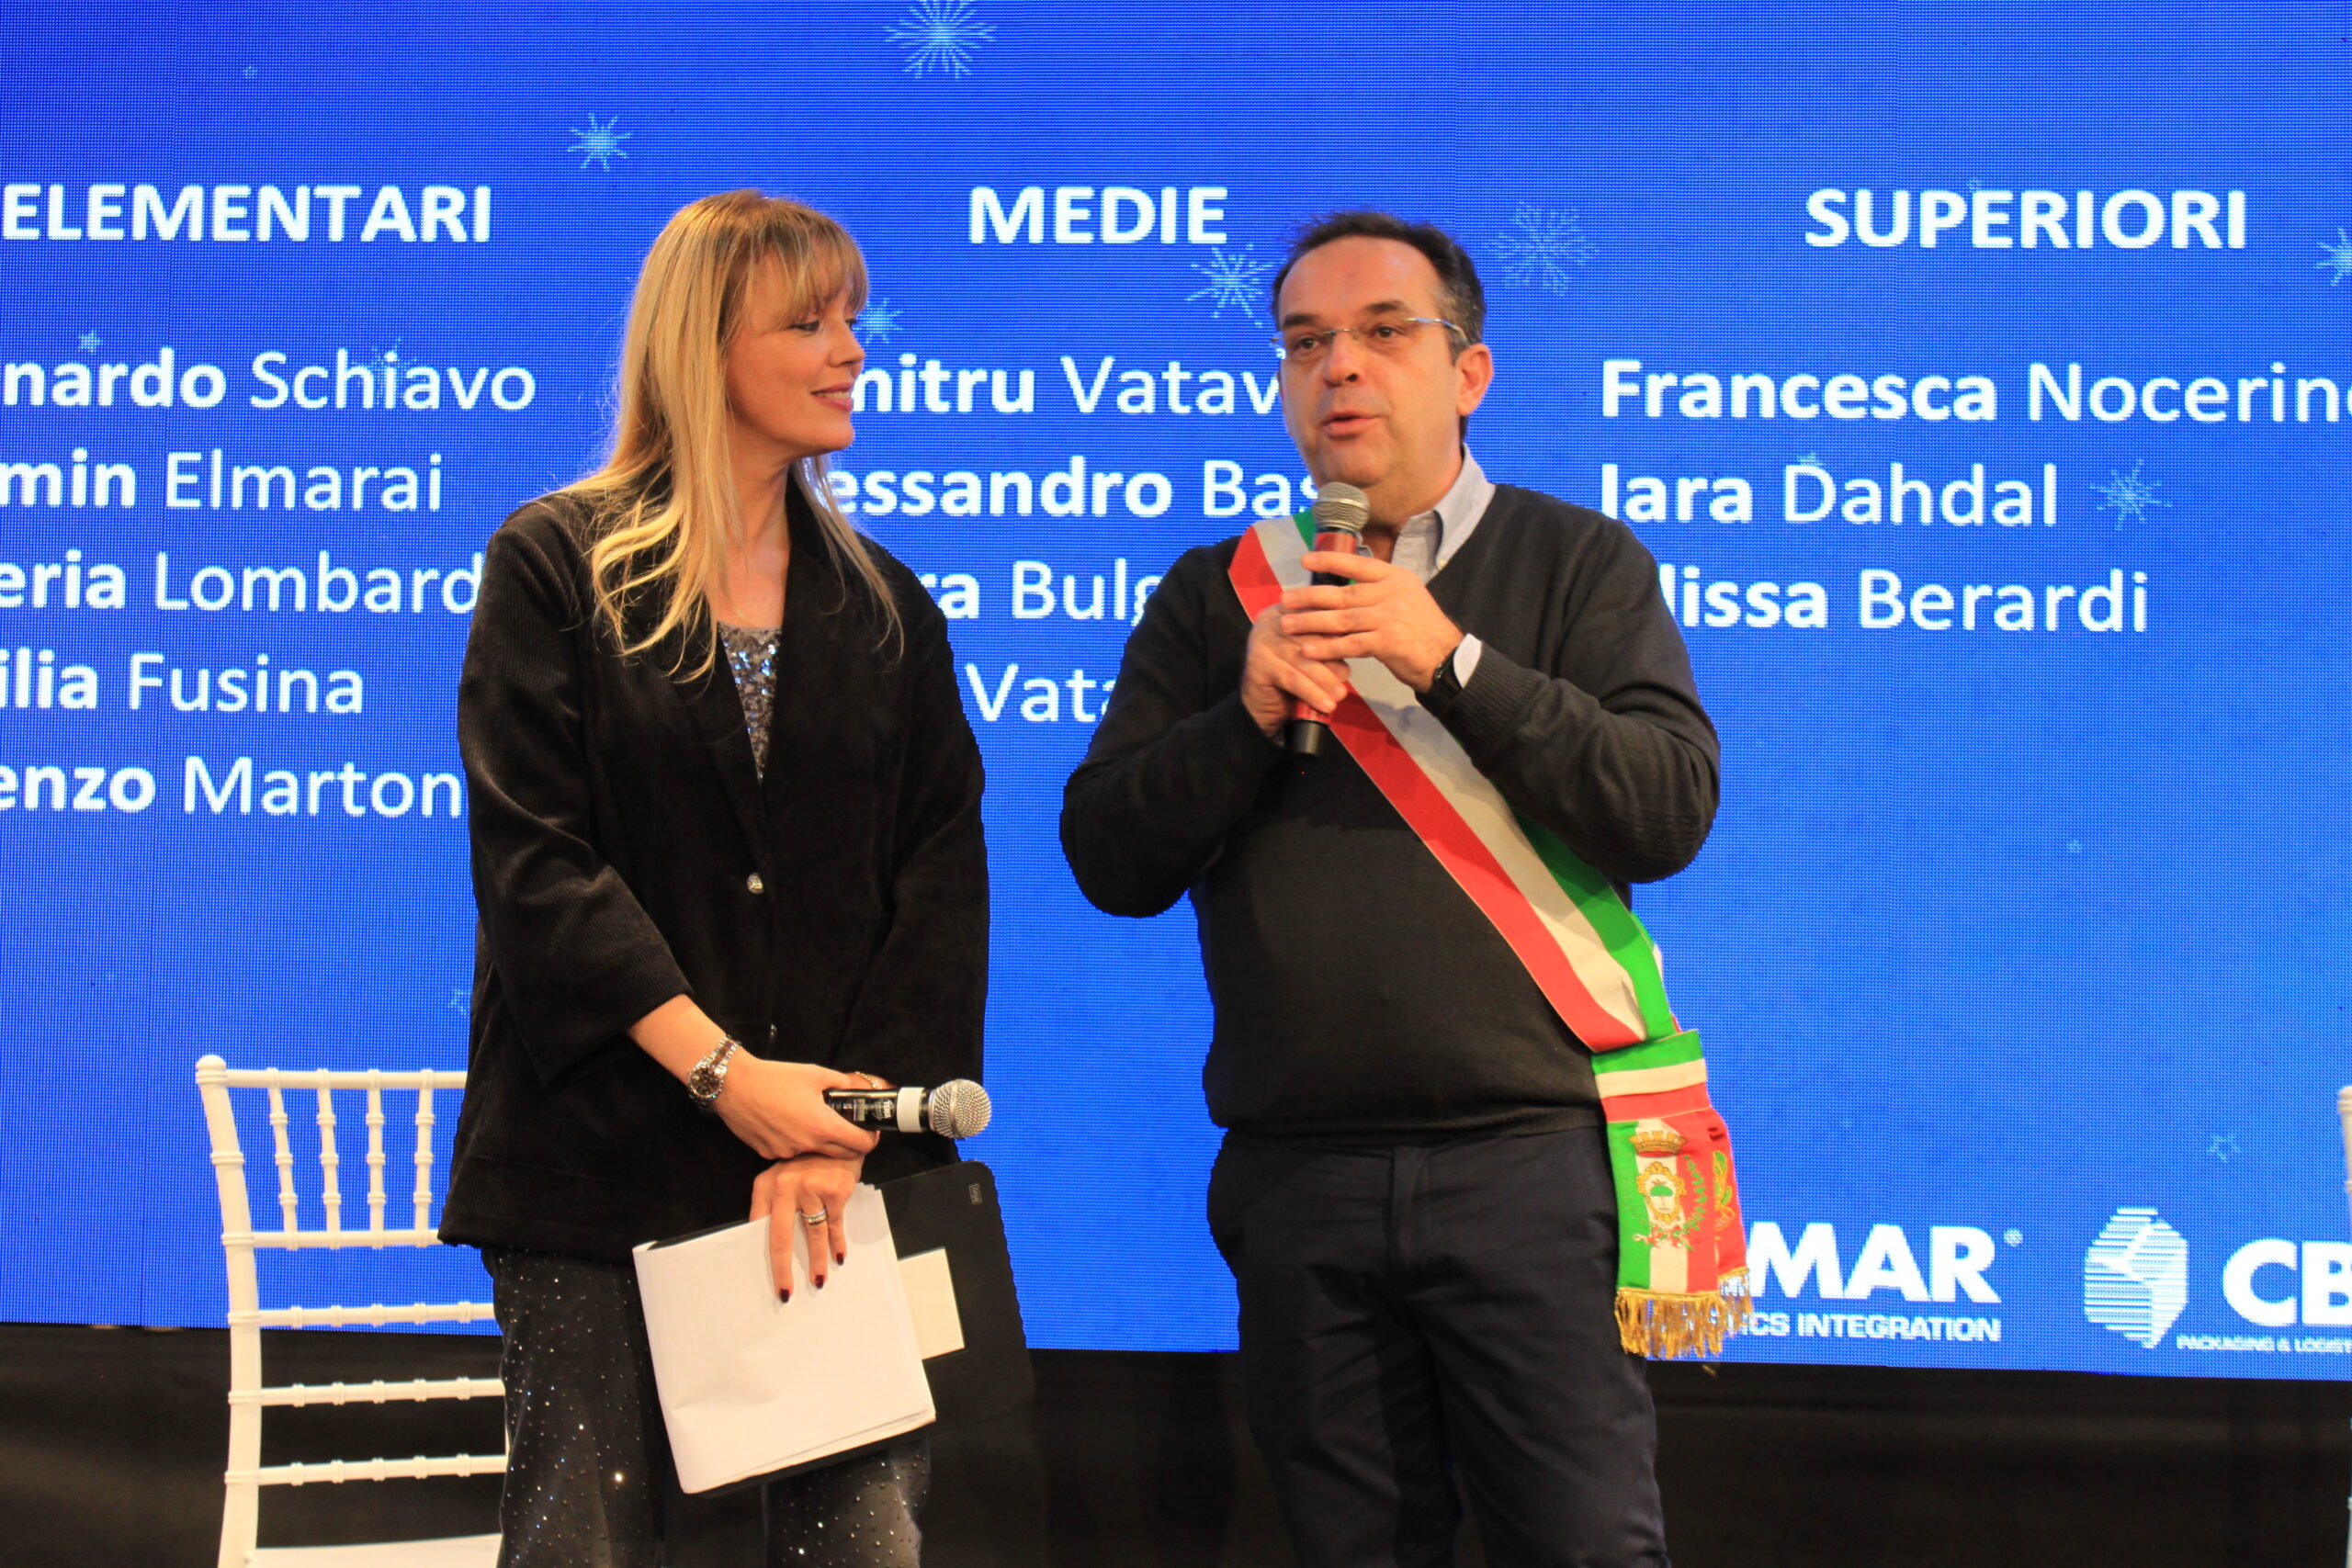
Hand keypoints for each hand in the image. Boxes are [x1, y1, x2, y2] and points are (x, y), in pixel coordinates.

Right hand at [714, 1055, 879, 1161]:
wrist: (735, 1085)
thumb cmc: (776, 1077)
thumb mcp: (815, 1073)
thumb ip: (839, 1083)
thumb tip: (850, 1088)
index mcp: (823, 1126)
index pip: (860, 1146)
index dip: (869, 1140)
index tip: (869, 1132)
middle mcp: (807, 1145)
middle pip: (841, 1155)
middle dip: (850, 1145)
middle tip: (847, 1129)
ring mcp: (786, 1152)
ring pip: (813, 1152)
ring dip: (818, 1142)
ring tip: (807, 1119)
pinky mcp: (767, 1153)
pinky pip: (789, 1151)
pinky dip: (794, 1141)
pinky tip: (784, 1123)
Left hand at [750, 1151, 864, 1295]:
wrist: (837, 1134)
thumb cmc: (806, 1160)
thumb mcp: (780, 1175)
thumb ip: (771, 1203)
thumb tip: (764, 1237)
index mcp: (767, 1185)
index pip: (759, 1226)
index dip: (760, 1250)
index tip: (764, 1274)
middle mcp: (785, 1187)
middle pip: (780, 1238)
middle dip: (782, 1269)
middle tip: (785, 1291)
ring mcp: (811, 1189)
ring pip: (812, 1235)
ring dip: (817, 1261)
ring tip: (818, 1280)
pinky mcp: (834, 1191)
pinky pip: (834, 1225)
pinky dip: (837, 1243)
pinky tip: (839, 1256)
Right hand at [1241, 602, 1351, 736]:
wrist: (1261, 706)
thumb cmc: (1291, 678)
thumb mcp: (1312, 655)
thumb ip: (1329, 643)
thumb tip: (1355, 646)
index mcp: (1286, 612)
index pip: (1316, 615)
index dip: (1338, 630)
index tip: (1357, 644)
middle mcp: (1270, 621)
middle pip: (1308, 636)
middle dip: (1331, 657)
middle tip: (1348, 677)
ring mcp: (1260, 640)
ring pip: (1302, 658)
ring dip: (1324, 679)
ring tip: (1339, 694)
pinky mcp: (1257, 662)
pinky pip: (1291, 678)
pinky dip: (1311, 692)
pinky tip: (1325, 705)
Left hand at [1280, 551, 1463, 692]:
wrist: (1446, 656)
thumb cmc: (1421, 628)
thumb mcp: (1405, 597)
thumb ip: (1377, 590)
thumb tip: (1341, 588)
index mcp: (1396, 577)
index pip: (1358, 564)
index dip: (1329, 561)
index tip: (1304, 560)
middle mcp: (1392, 592)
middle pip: (1343, 594)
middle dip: (1310, 597)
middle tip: (1285, 599)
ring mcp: (1390, 617)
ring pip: (1342, 618)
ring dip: (1311, 622)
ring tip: (1287, 625)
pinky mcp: (1388, 642)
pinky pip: (1350, 644)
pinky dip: (1327, 647)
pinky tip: (1307, 649)